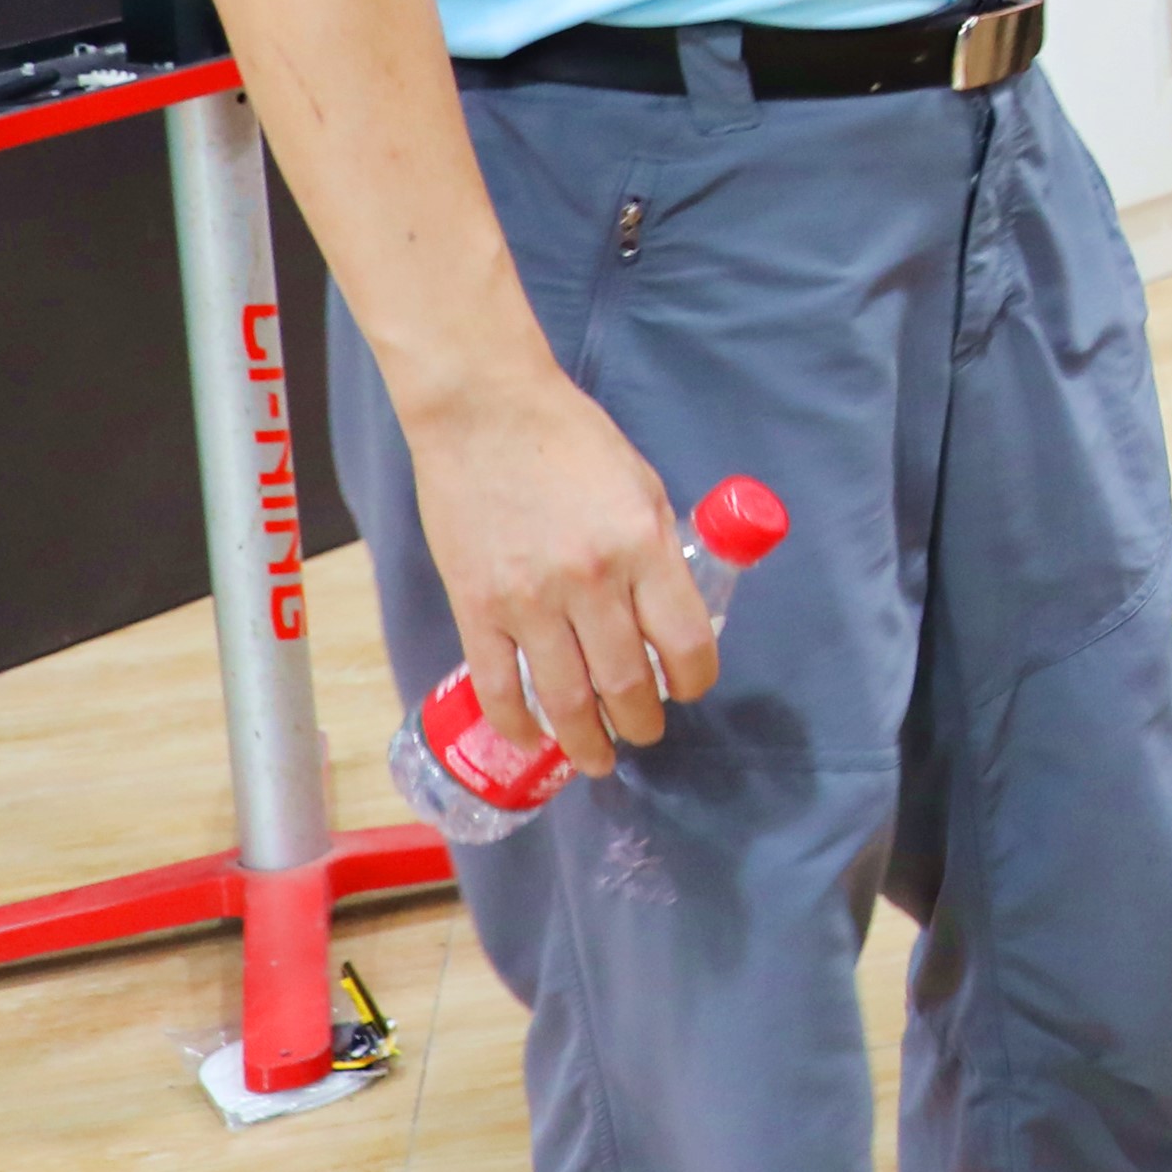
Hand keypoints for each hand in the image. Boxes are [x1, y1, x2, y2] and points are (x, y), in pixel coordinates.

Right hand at [393, 359, 710, 781]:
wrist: (484, 413)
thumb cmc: (570, 442)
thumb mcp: (642, 486)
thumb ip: (657, 552)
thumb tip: (670, 611)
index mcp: (642, 547)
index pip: (685, 641)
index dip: (695, 679)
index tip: (691, 688)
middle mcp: (590, 582)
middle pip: (626, 682)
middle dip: (642, 721)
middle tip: (646, 734)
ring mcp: (528, 600)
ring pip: (566, 697)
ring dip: (587, 740)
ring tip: (599, 758)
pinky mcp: (476, 607)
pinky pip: (499, 685)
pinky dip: (519, 723)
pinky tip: (535, 739)